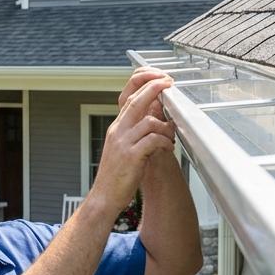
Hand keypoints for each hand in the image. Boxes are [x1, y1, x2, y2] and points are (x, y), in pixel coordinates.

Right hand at [90, 72, 175, 211]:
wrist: (104, 197)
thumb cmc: (117, 175)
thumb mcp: (124, 147)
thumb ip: (135, 131)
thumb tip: (154, 117)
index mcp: (117, 127)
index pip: (127, 96)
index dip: (143, 83)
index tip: (158, 77)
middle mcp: (118, 131)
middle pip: (136, 101)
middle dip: (155, 87)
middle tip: (169, 83)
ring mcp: (123, 143)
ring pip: (149, 122)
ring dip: (165, 126)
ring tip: (170, 135)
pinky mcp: (131, 157)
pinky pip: (153, 141)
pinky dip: (164, 142)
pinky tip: (167, 148)